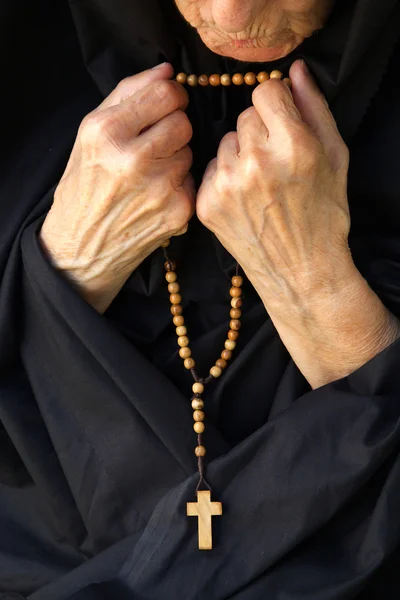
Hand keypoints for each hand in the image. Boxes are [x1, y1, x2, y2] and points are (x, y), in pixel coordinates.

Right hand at [39, 63, 194, 312]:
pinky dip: (179, 186)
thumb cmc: (85, 186)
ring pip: (190, 152)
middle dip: (173, 129)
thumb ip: (127, 94)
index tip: (167, 105)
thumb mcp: (90, 133)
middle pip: (183, 123)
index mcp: (107, 132)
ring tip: (150, 175)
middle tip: (154, 145)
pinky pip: (193, 181)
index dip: (172, 96)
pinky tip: (157, 196)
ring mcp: (159, 188)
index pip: (166, 93)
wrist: (83, 246)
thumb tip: (167, 71)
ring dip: (175, 158)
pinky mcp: (178, 211)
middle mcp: (133, 159)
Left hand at [196, 59, 354, 320]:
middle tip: (274, 164)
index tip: (281, 123)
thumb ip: (314, 108)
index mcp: (292, 145)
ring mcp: (226, 185)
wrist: (301, 271)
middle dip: (259, 131)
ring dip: (239, 154)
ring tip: (258, 185)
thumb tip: (294, 71)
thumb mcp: (335, 157)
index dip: (275, 105)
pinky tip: (243, 199)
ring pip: (224, 142)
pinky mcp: (206, 204)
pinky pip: (210, 169)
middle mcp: (255, 161)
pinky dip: (224, 178)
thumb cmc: (324, 214)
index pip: (264, 90)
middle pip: (243, 116)